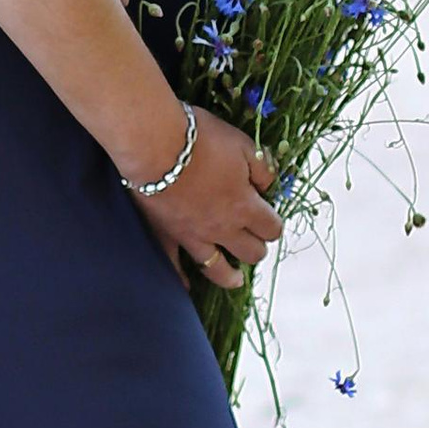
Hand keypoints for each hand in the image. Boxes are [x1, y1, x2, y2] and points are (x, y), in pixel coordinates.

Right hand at [135, 110, 281, 289]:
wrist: (154, 144)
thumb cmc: (201, 140)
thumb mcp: (243, 145)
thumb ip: (262, 169)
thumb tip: (271, 185)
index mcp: (245, 207)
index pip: (271, 228)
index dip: (274, 224)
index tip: (270, 216)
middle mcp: (223, 229)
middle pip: (251, 253)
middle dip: (258, 247)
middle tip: (254, 239)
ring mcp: (193, 237)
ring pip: (218, 269)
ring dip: (231, 275)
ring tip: (236, 278)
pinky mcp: (167, 236)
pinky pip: (174, 266)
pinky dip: (181, 279)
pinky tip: (187, 287)